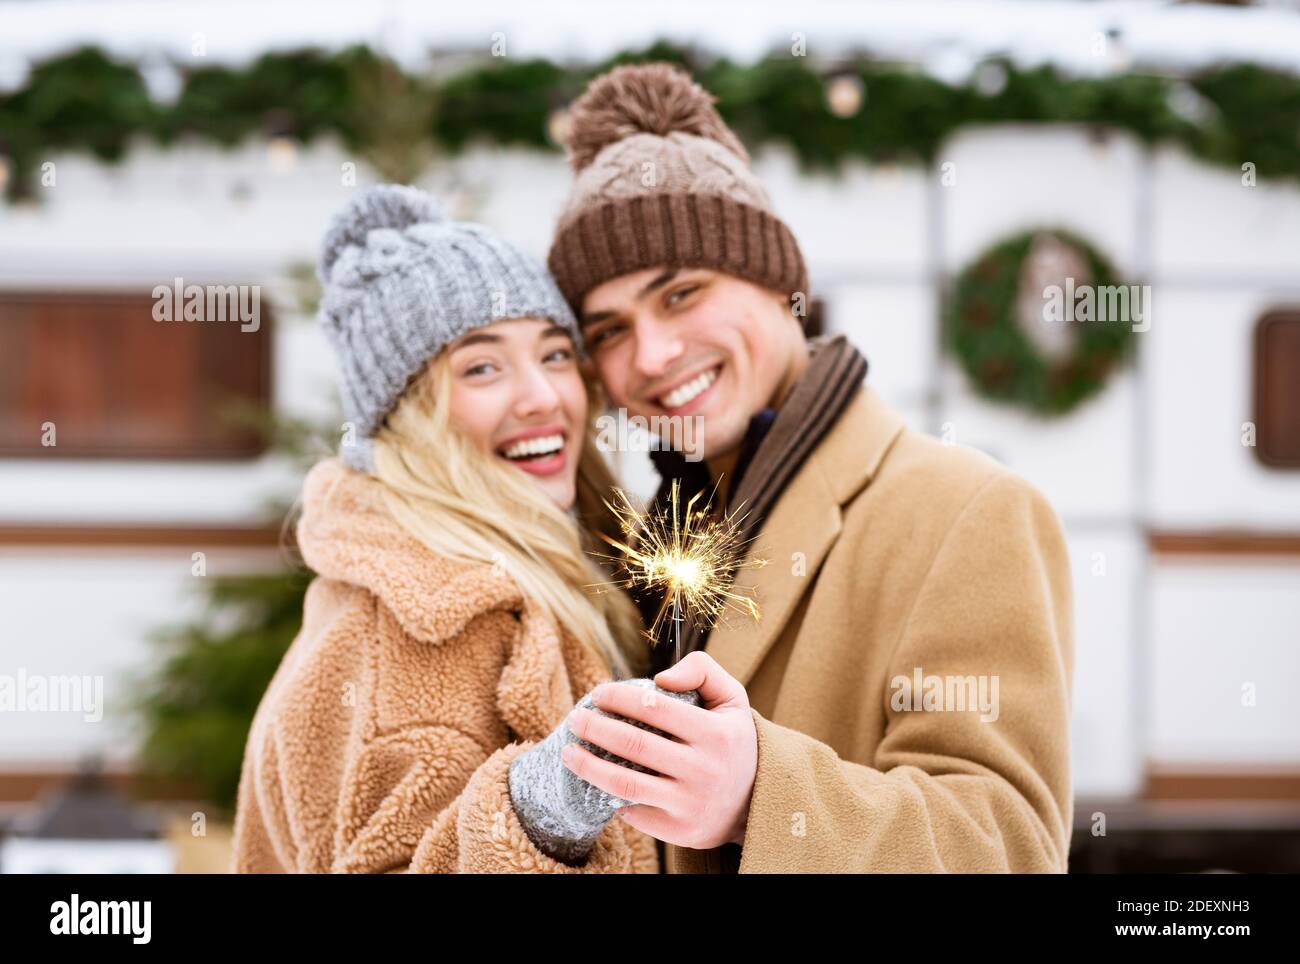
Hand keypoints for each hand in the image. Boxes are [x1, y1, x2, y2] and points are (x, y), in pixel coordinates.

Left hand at [561, 650, 757, 849]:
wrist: (754, 801)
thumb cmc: (732, 740)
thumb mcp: (732, 698)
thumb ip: (702, 670)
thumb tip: (660, 678)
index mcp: (716, 733)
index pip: (655, 708)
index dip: (619, 698)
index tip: (598, 694)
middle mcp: (704, 770)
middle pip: (633, 744)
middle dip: (595, 728)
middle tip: (575, 719)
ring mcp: (690, 804)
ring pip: (625, 784)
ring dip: (588, 766)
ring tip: (568, 752)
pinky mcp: (679, 831)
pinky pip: (633, 812)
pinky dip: (609, 795)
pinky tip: (596, 779)